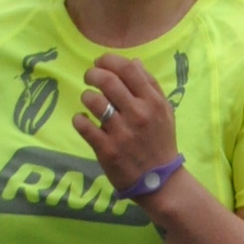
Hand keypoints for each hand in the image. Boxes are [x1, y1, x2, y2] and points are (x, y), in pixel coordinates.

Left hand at [72, 54, 178, 195]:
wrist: (160, 182)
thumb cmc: (161, 143)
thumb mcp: (164, 112)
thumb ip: (151, 85)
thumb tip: (134, 61)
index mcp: (152, 102)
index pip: (128, 69)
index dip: (109, 61)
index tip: (100, 63)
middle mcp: (138, 114)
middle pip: (108, 81)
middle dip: (93, 74)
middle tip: (89, 77)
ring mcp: (121, 132)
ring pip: (94, 101)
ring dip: (86, 96)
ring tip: (88, 101)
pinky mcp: (107, 150)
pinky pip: (84, 126)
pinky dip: (79, 120)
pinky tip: (82, 120)